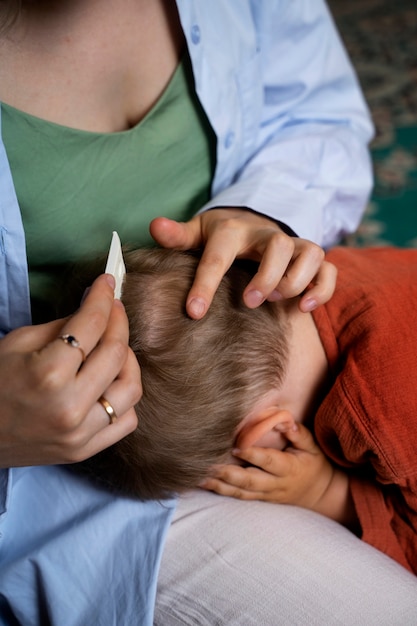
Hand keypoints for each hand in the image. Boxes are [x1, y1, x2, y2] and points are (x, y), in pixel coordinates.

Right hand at [0, 274, 140, 467]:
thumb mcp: (19, 343)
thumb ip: (63, 326)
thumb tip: (97, 308)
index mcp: (48, 375)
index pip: (91, 325)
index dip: (103, 298)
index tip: (108, 283)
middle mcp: (70, 406)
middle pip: (116, 353)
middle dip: (119, 322)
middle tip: (114, 309)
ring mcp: (80, 433)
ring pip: (131, 388)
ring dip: (128, 361)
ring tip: (113, 348)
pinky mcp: (84, 450)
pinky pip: (126, 420)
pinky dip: (124, 398)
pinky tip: (110, 383)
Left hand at [150, 209, 336, 318]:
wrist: (253, 223)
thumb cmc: (221, 236)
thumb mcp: (197, 233)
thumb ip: (177, 236)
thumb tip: (154, 226)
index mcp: (232, 231)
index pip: (219, 255)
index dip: (206, 284)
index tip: (194, 313)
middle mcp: (267, 235)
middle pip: (279, 246)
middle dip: (267, 276)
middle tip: (249, 301)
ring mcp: (294, 245)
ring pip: (310, 253)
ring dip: (297, 280)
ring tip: (276, 300)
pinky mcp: (311, 259)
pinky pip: (328, 270)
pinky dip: (322, 289)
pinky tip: (304, 308)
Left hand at [201, 420, 336, 512]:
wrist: (319, 493)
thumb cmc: (313, 464)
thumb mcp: (312, 447)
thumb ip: (298, 434)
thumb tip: (284, 421)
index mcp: (289, 468)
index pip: (269, 462)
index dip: (253, 456)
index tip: (236, 448)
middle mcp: (276, 484)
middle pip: (250, 481)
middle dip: (228, 474)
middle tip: (208, 465)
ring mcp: (266, 494)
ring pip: (241, 492)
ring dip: (219, 485)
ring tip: (200, 477)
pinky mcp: (259, 499)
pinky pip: (239, 497)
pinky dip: (222, 491)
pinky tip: (205, 484)